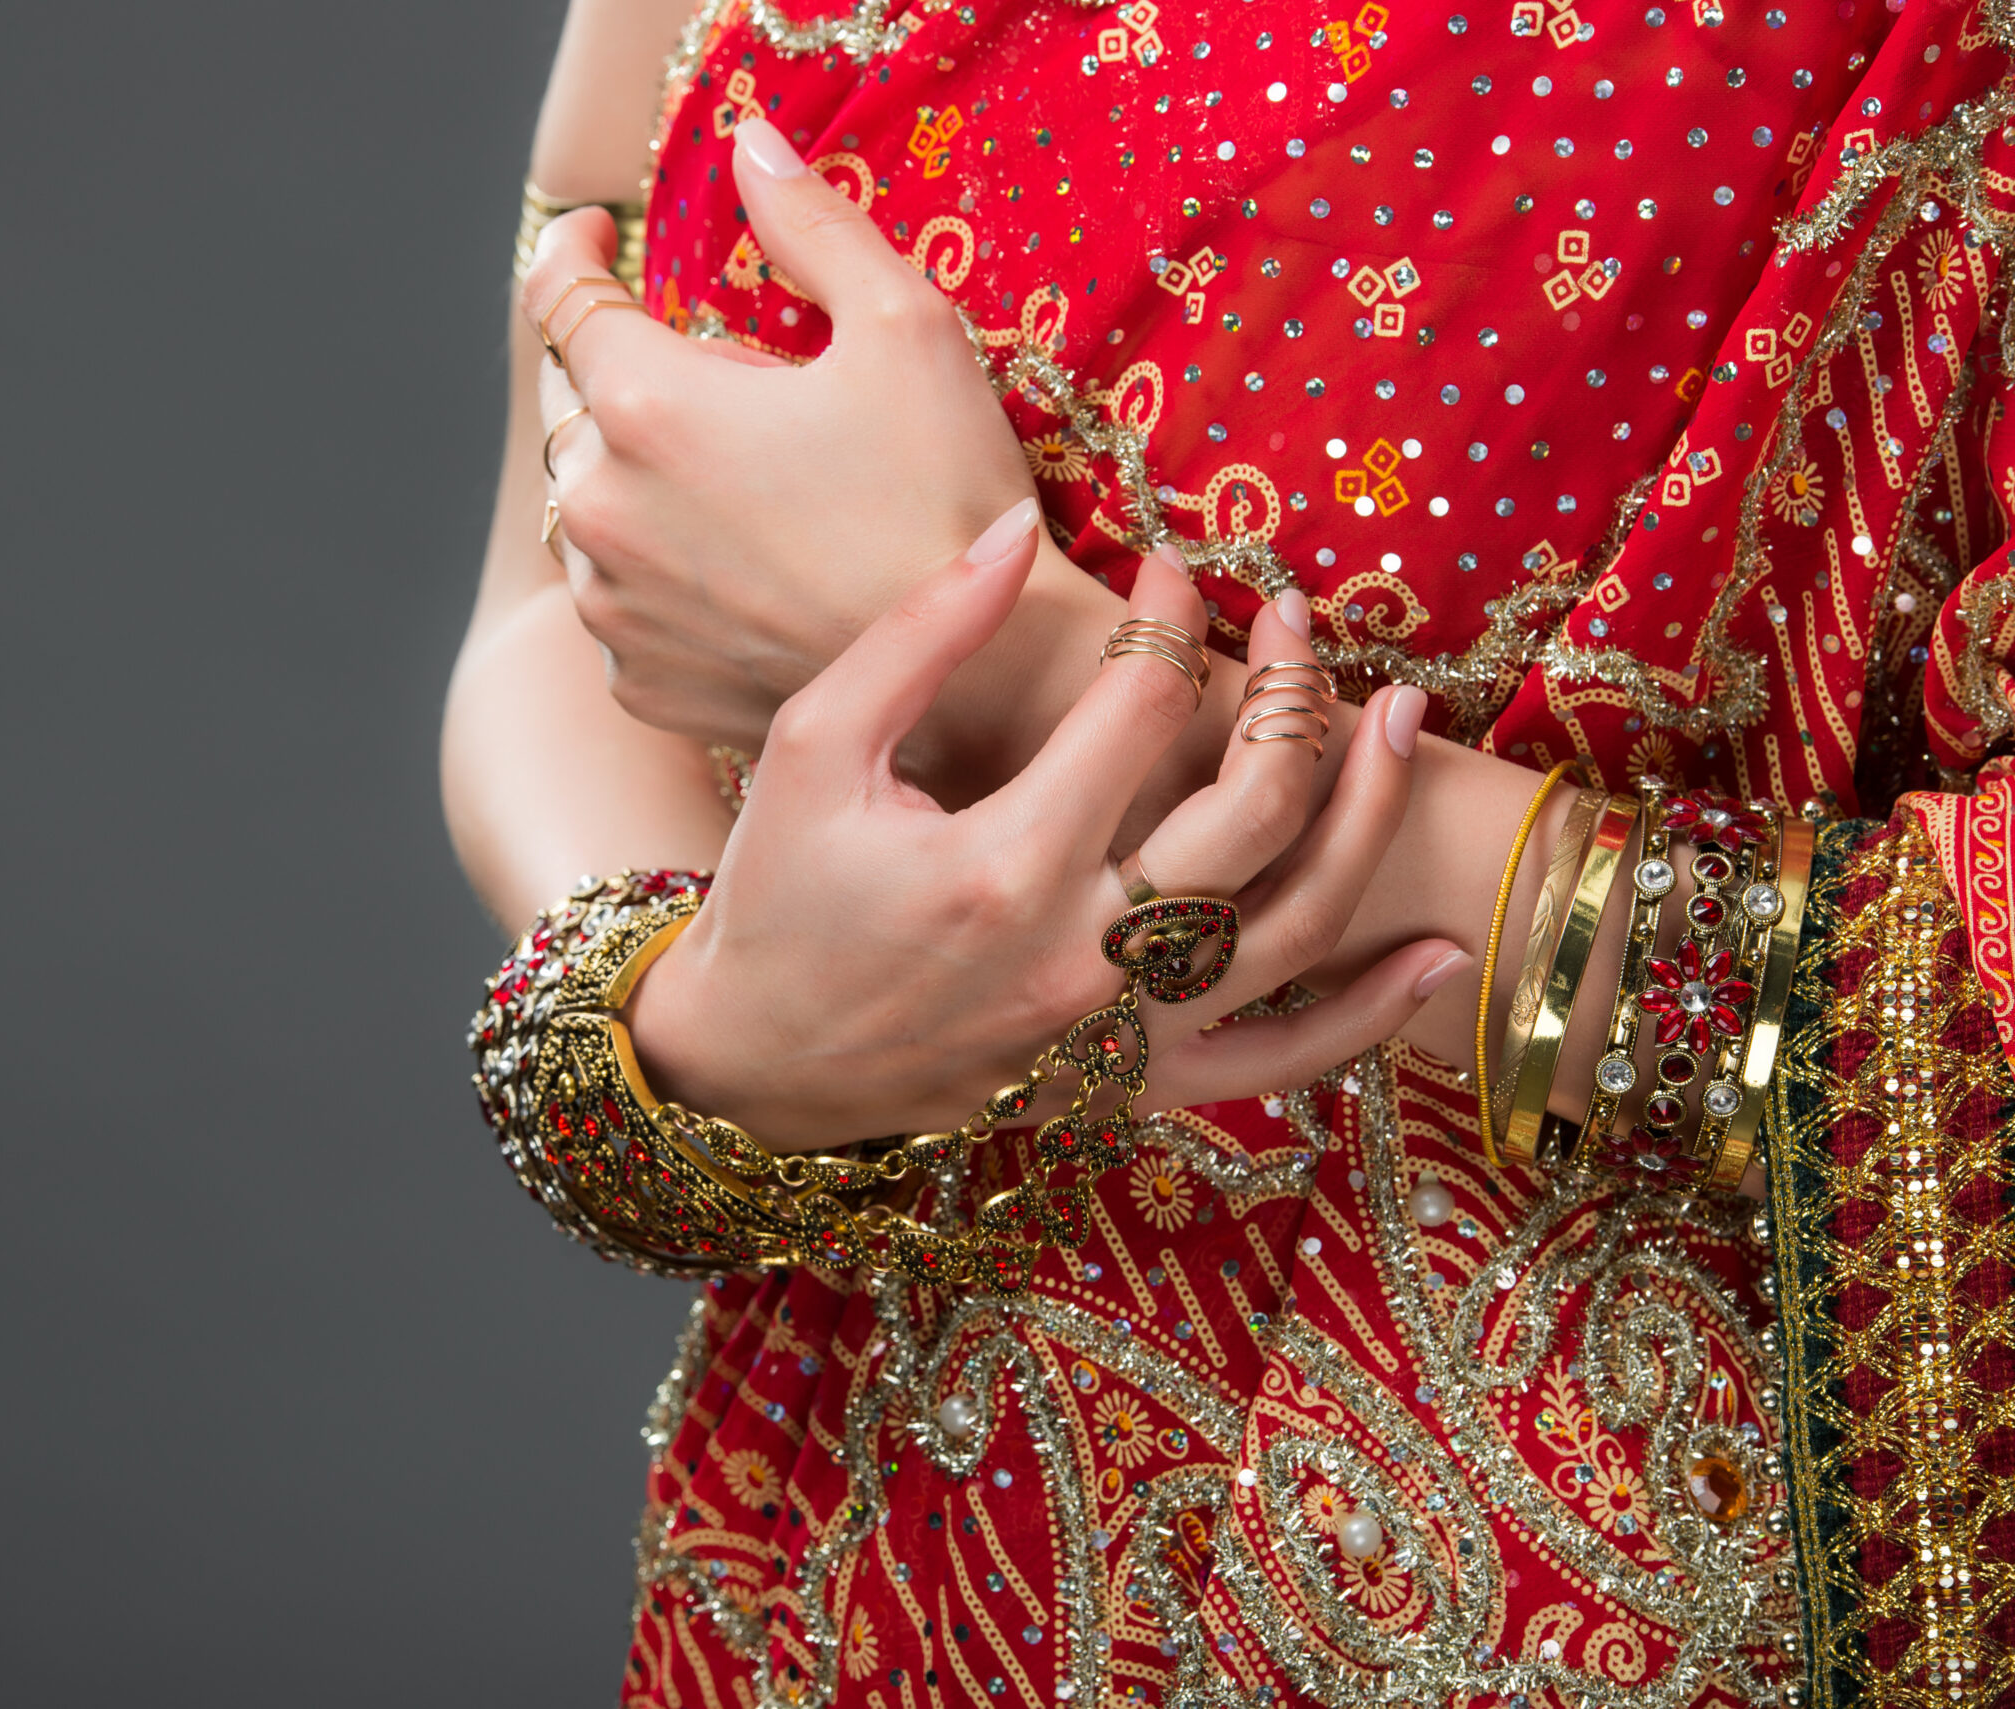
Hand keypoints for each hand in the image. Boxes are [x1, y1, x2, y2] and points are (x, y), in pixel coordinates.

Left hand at [524, 116, 1041, 757]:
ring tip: (731, 478)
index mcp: (648, 405)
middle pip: (569, 402)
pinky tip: (733, 563)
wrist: (982, 679)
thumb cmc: (949, 497)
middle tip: (710, 370)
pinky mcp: (639, 678)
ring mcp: (613, 605)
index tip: (601, 236)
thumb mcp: (905, 325)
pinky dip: (653, 569)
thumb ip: (812, 221)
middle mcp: (602, 508)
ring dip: (634, 475)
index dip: (575, 251)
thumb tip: (750, 144)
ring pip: (587, 506)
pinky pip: (617, 600)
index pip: (559, 296)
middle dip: (618, 367)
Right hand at [628, 506, 1469, 1149]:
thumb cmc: (777, 898)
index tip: (1167, 567)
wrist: (752, 1067)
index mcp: (1003, 862)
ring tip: (1402, 721)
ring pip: (1297, 922)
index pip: (1140, 703)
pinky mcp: (1132, 1086)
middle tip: (1294, 622)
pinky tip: (1441, 949)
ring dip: (1368, 814)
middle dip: (1292, 690)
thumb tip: (1020, 529)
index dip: (1170, 614)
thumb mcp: (815, 748)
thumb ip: (920, 635)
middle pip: (1253, 806)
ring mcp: (1119, 1033)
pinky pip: (1283, 1061)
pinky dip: (1371, 1014)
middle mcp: (1082, 957)